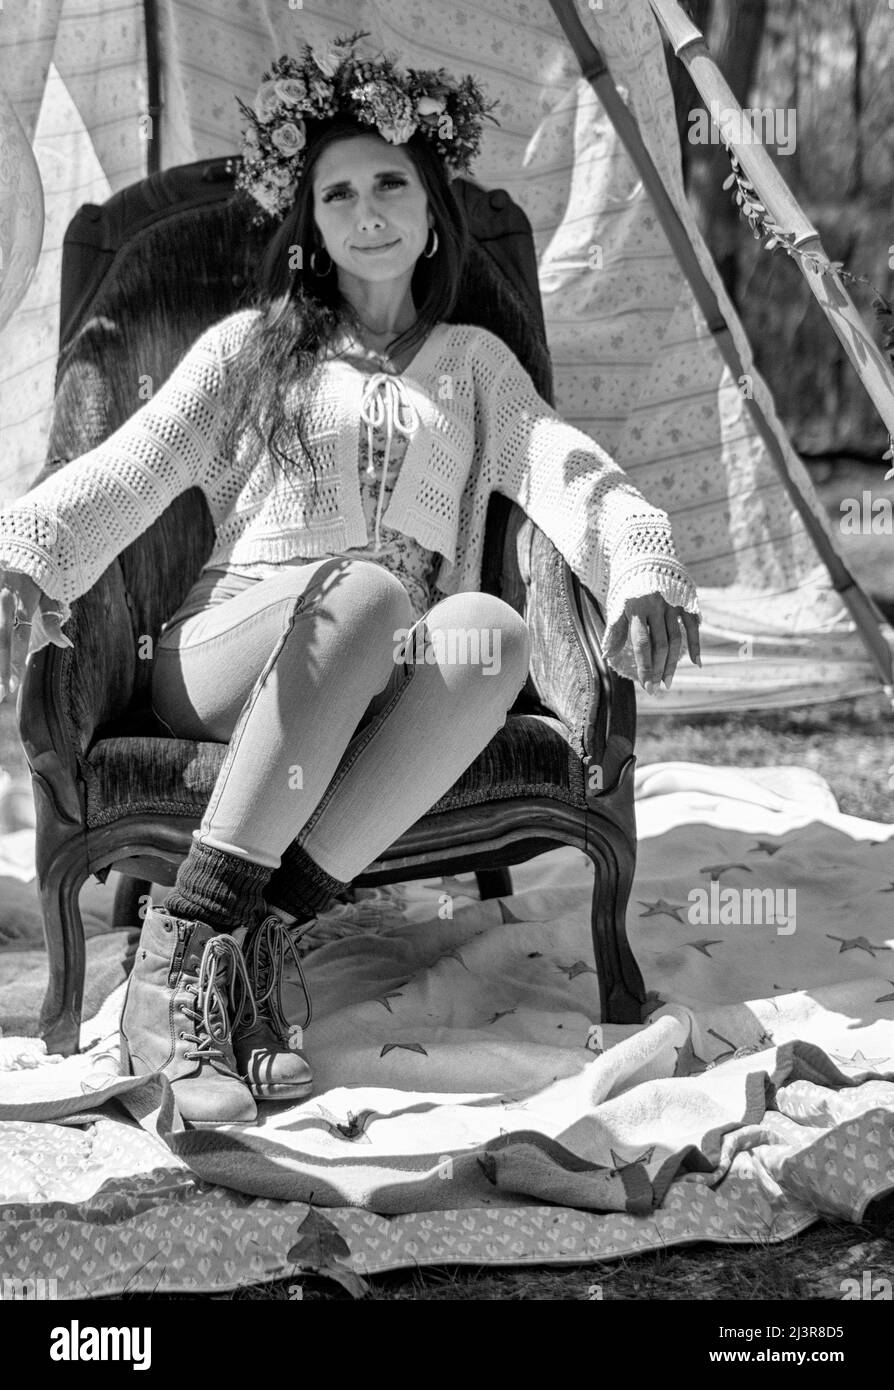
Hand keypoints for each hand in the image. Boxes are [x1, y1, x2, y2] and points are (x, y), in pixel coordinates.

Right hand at [0, 570, 68, 703]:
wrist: (23, 540)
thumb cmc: (37, 572)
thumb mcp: (49, 592)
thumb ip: (53, 620)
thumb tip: (66, 644)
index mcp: (23, 598)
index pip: (18, 637)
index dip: (14, 662)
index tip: (12, 687)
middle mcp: (4, 596)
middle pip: (0, 637)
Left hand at [602, 594, 700, 692]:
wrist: (646, 556)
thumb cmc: (628, 586)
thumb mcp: (618, 605)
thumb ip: (616, 630)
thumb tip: (607, 655)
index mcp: (636, 609)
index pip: (641, 644)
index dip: (644, 666)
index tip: (646, 686)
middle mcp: (656, 607)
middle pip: (660, 645)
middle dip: (658, 669)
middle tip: (657, 689)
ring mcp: (673, 604)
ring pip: (675, 639)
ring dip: (673, 663)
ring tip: (668, 682)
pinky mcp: (686, 601)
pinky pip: (692, 626)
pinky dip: (695, 645)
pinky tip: (696, 663)